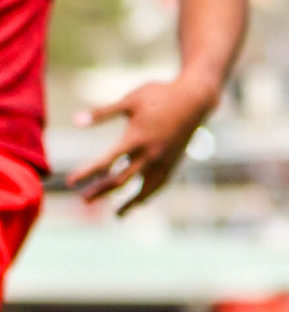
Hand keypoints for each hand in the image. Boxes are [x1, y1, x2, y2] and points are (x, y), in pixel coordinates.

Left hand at [69, 75, 216, 210]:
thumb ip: (103, 112)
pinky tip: (141, 202)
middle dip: (101, 191)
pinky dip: (149, 195)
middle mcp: (149, 154)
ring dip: (129, 202)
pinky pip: (159, 185)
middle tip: (84, 200)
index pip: (106, 162)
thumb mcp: (129, 100)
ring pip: (144, 189)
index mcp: (136, 139)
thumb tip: (75, 121)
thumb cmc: (160, 96)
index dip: (87, 172)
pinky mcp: (173, 162)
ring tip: (118, 214)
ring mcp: (163, 161)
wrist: (195, 100)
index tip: (71, 181)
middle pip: (120, 180)